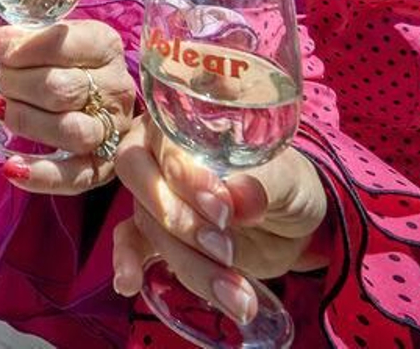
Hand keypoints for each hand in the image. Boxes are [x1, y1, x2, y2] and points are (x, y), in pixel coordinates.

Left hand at [0, 20, 134, 193]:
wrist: (100, 97)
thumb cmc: (70, 64)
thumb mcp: (54, 39)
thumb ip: (26, 38)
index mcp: (106, 48)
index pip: (64, 44)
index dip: (23, 48)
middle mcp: (115, 89)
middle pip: (62, 89)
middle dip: (18, 84)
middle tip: (1, 80)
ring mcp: (112, 130)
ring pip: (70, 130)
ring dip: (26, 120)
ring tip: (2, 109)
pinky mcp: (102, 166)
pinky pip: (75, 177)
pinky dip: (41, 175)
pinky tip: (12, 168)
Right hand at [111, 115, 327, 321]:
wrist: (292, 224)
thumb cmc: (287, 183)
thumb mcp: (287, 179)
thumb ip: (263, 184)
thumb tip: (240, 197)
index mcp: (187, 124)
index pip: (165, 140)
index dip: (184, 175)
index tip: (223, 209)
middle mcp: (161, 154)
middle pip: (138, 175)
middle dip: (180, 218)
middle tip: (225, 248)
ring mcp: (156, 195)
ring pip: (149, 223)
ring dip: (189, 262)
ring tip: (236, 295)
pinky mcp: (157, 233)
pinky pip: (131, 243)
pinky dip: (128, 261)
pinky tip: (129, 283)